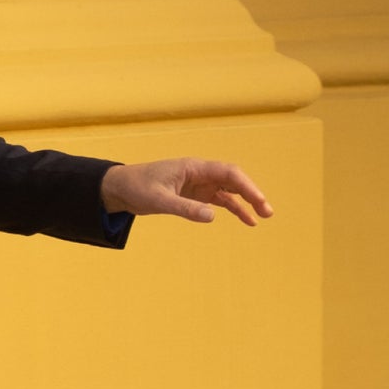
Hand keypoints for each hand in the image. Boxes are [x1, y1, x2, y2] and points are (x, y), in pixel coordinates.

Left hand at [101, 157, 271, 225]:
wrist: (120, 188)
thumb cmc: (137, 188)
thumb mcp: (159, 200)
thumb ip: (185, 208)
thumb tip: (212, 216)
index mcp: (194, 167)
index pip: (227, 172)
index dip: (246, 186)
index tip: (258, 201)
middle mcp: (200, 173)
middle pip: (234, 179)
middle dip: (252, 194)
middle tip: (267, 212)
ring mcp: (199, 183)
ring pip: (230, 190)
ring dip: (247, 202)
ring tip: (262, 217)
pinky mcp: (195, 195)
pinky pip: (220, 200)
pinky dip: (234, 209)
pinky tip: (247, 220)